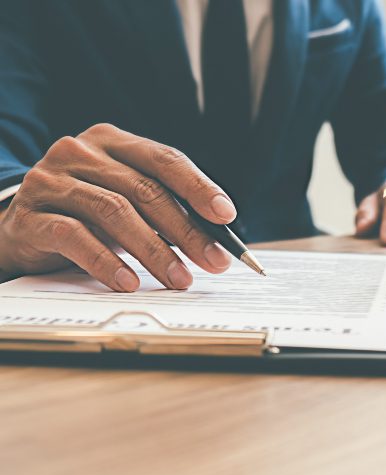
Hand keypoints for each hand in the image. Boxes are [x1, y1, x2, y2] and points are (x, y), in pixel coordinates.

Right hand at [0, 124, 235, 290]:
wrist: (20, 227)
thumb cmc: (86, 214)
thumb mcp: (127, 204)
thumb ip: (163, 210)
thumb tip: (214, 241)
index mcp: (113, 142)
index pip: (165, 158)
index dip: (198, 186)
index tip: (226, 215)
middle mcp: (80, 152)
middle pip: (145, 190)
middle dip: (187, 230)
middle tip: (215, 261)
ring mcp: (52, 180)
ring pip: (114, 212)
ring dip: (155, 250)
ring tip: (180, 279)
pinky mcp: (30, 214)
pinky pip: (74, 236)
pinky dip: (107, 262)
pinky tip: (129, 282)